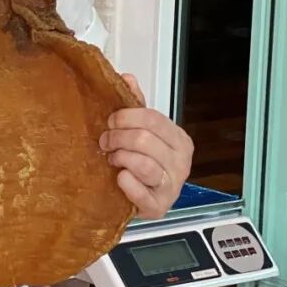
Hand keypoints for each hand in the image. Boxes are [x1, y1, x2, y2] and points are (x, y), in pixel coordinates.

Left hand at [100, 74, 193, 218]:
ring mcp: (171, 187)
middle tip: (105, 142)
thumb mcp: (140, 133)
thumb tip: (127, 78)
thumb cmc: (140, 165)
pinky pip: (140, 191)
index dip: (126, 117)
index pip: (153, 119)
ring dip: (120, 158)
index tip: (111, 121)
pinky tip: (118, 177)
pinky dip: (126, 183)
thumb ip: (135, 106)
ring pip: (144, 164)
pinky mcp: (158, 207)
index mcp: (179, 140)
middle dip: (117, 138)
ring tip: (112, 159)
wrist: (138, 199)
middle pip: (145, 139)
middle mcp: (181, 163)